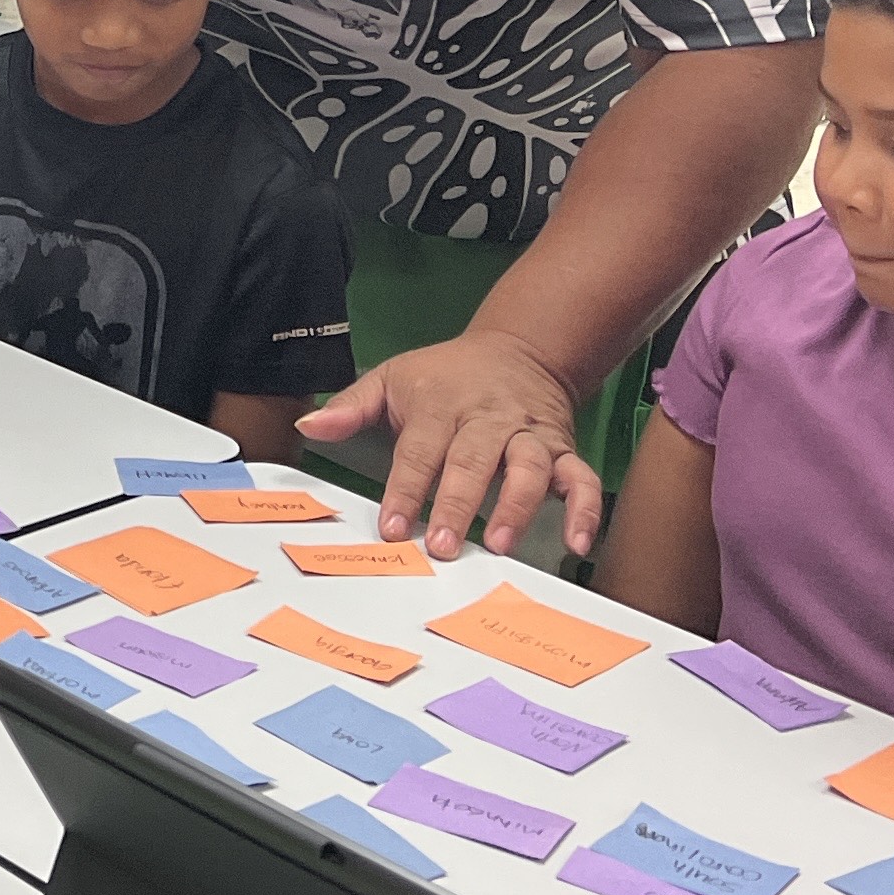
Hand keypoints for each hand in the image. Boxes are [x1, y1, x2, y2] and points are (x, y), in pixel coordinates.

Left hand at [298, 328, 605, 560]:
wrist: (518, 348)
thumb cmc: (446, 375)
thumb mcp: (392, 377)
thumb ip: (351, 405)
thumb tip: (308, 425)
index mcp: (441, 405)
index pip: (419, 450)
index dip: (406, 489)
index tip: (394, 526)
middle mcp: (487, 420)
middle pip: (473, 461)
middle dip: (458, 503)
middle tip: (443, 546)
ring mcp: (528, 435)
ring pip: (530, 468)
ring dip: (518, 507)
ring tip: (501, 543)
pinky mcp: (564, 448)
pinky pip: (581, 478)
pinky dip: (585, 509)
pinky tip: (577, 542)